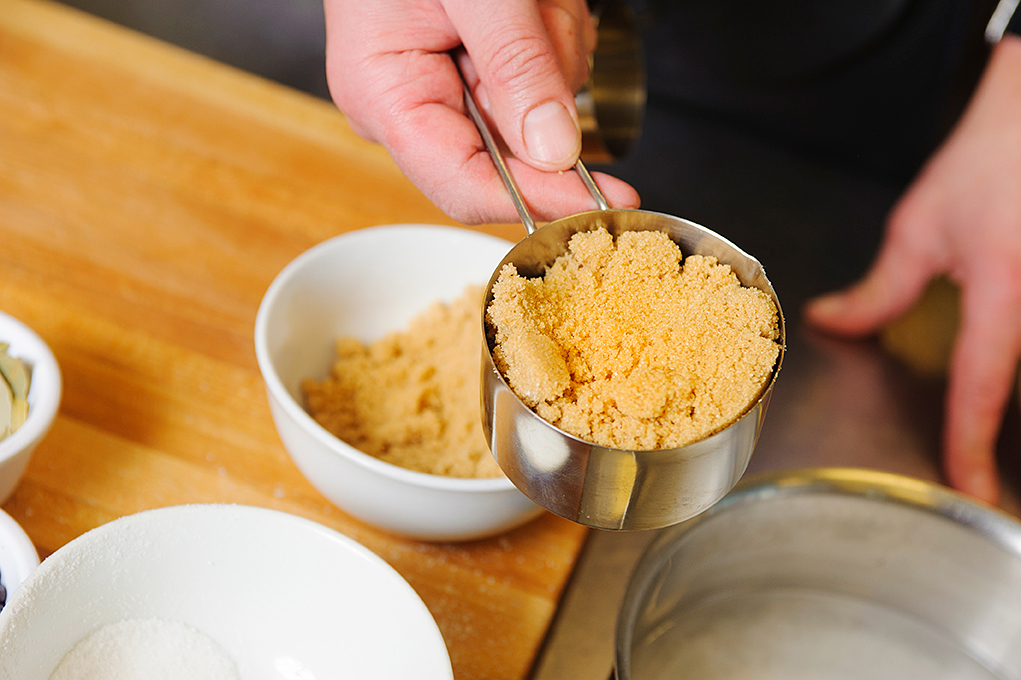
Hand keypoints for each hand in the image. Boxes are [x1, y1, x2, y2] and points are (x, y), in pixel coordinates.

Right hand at [323, 0, 639, 223]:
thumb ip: (515, 65)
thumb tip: (555, 151)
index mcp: (385, 97)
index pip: (465, 187)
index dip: (539, 201)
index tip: (604, 201)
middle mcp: (408, 106)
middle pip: (511, 150)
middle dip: (548, 86)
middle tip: (540, 15)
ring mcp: (442, 88)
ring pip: (536, 109)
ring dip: (553, 46)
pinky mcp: (472, 70)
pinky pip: (536, 77)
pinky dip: (548, 33)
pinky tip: (530, 3)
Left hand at [805, 36, 1020, 504]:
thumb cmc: (988, 163)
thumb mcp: (921, 229)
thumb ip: (881, 291)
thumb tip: (832, 324)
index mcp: (1003, 288)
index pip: (983, 383)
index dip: (971, 442)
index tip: (971, 490)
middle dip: (1007, 437)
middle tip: (983, 476)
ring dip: (1013, 400)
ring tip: (994, 447)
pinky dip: (1019, 367)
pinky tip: (1006, 384)